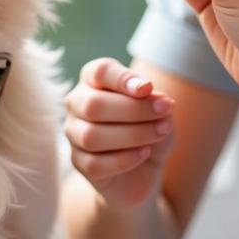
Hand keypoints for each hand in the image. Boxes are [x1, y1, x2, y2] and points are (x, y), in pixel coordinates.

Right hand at [64, 58, 174, 209]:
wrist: (146, 166)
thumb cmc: (149, 126)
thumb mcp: (159, 110)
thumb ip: (154, 99)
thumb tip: (150, 94)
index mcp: (93, 80)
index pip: (99, 72)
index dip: (123, 79)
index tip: (148, 88)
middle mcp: (77, 103)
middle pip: (93, 104)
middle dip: (134, 109)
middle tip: (164, 111)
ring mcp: (74, 134)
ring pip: (92, 136)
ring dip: (133, 134)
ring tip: (161, 132)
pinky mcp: (79, 163)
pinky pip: (95, 164)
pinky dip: (125, 159)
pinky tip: (145, 153)